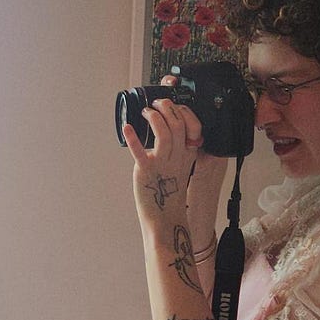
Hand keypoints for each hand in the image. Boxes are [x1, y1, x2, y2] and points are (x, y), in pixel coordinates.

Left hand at [123, 98, 201, 217]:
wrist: (165, 215)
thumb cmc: (169, 190)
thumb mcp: (181, 166)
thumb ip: (177, 148)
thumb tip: (167, 127)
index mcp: (187, 153)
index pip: (193, 125)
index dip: (183, 111)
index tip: (174, 106)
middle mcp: (177, 156)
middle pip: (178, 124)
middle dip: (167, 107)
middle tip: (157, 103)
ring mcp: (162, 163)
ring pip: (164, 133)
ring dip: (154, 117)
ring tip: (146, 112)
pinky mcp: (146, 170)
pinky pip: (140, 152)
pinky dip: (132, 138)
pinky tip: (127, 128)